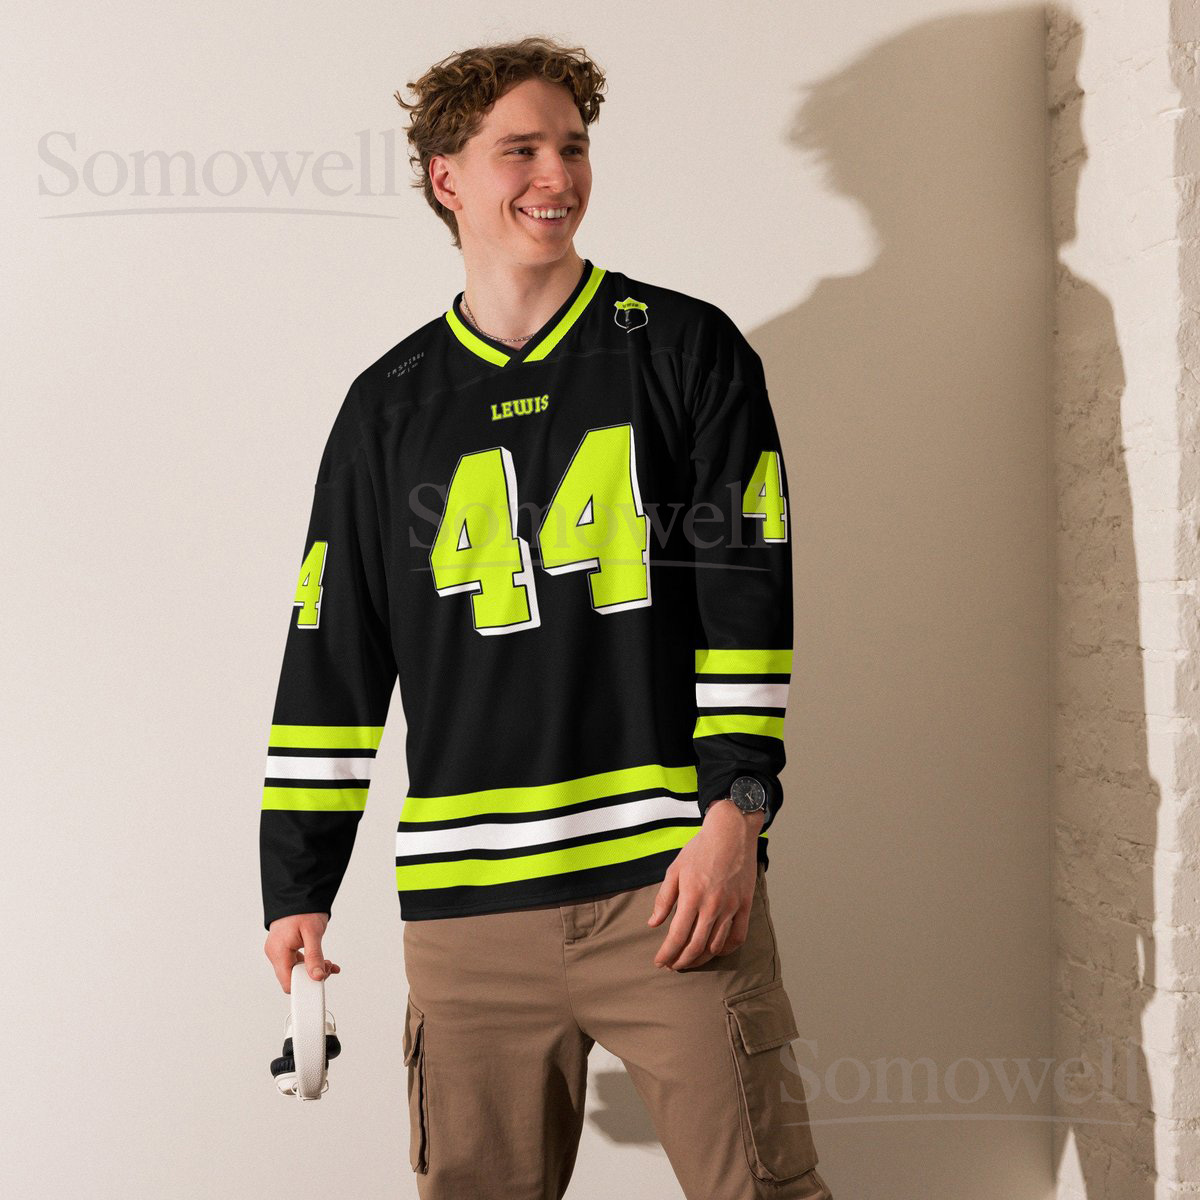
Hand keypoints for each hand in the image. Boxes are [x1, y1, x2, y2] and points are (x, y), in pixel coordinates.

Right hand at [264, 912, 341, 993]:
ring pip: (294, 971)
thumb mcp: (312, 932)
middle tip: (327, 968)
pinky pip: (295, 962)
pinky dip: (308, 963)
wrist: (298, 893)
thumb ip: (314, 956)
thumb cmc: (303, 909)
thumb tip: (317, 976)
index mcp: (278, 951)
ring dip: (312, 970)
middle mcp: (275, 953)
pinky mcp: (284, 948)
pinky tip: (322, 961)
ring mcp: (278, 951)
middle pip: (292, 978)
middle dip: (311, 976)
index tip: (320, 982)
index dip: (304, 986)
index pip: (288, 982)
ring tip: (327, 963)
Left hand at [646, 800, 763, 970]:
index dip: (667, 953)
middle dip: (681, 961)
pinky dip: (726, 949)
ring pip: (716, 945)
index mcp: (691, 896)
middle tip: (672, 965)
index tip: (660, 961)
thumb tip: (653, 923)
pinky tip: (716, 950)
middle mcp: (712, 905)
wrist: (731, 833)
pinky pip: (738, 936)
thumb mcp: (675, 869)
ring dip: (701, 958)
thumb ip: (664, 899)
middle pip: (695, 946)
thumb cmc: (700, 848)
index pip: (677, 936)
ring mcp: (731, 907)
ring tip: (690, 960)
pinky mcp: (745, 905)